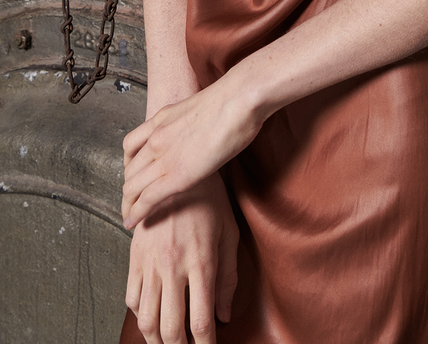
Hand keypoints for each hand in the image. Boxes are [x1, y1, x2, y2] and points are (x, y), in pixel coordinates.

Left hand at [122, 76, 260, 229]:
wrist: (239, 100)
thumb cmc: (234, 100)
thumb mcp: (202, 107)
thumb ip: (194, 122)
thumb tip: (204, 130)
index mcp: (162, 119)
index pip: (131, 146)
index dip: (129, 166)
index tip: (134, 176)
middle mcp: (156, 137)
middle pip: (129, 170)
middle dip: (128, 188)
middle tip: (132, 201)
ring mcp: (164, 156)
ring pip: (132, 186)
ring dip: (128, 204)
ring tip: (129, 216)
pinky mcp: (176, 175)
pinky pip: (146, 198)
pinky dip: (136, 213)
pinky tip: (132, 223)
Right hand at [125, 174, 238, 343]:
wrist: (175, 169)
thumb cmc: (209, 200)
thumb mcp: (228, 233)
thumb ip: (228, 277)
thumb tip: (225, 315)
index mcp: (200, 262)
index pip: (201, 321)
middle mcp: (173, 267)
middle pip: (170, 329)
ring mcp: (150, 263)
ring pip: (146, 319)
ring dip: (155, 340)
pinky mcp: (135, 257)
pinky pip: (131, 298)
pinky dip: (139, 315)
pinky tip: (150, 317)